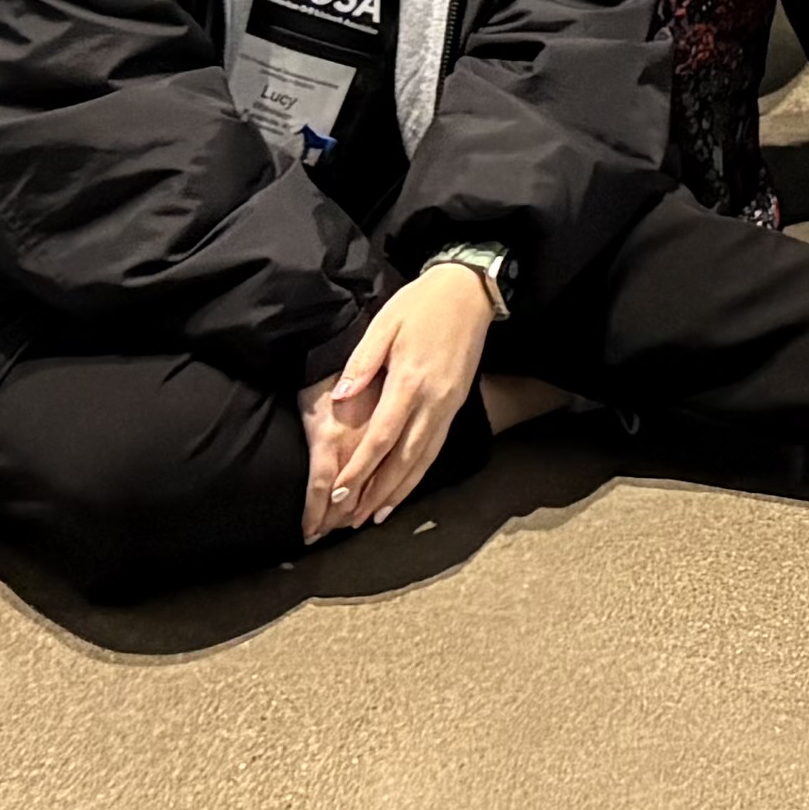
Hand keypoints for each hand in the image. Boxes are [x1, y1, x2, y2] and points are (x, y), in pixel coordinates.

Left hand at [299, 260, 500, 540]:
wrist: (470, 290)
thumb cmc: (421, 303)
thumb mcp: (384, 324)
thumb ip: (362, 364)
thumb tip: (339, 399)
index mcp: (410, 380)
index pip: (381, 437)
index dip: (359, 468)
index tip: (338, 493)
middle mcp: (433, 400)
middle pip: (403, 458)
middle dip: (376, 492)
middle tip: (351, 519)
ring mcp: (448, 405)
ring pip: (422, 460)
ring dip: (398, 491)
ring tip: (374, 516)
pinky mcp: (456, 404)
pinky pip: (435, 449)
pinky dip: (418, 474)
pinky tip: (404, 488)